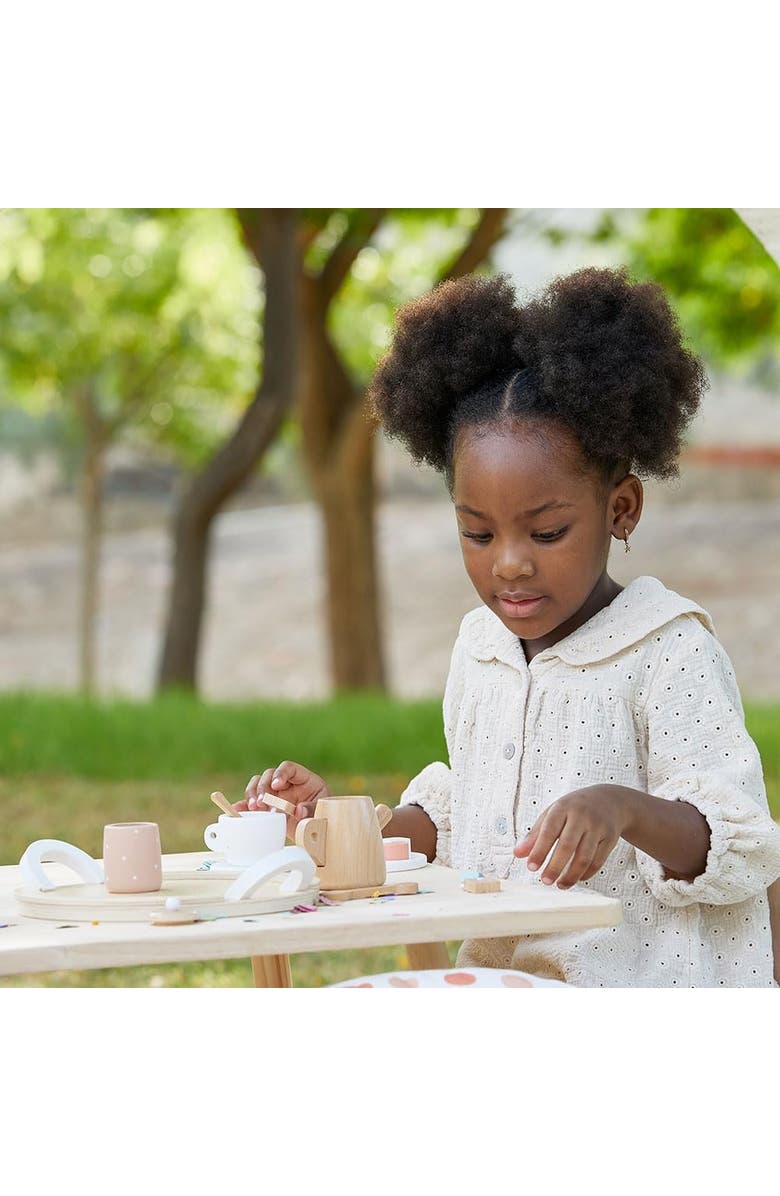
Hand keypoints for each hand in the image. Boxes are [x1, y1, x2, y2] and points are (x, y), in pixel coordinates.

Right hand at [233, 761, 330, 841]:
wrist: (318, 829)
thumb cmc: (323, 815)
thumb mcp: (323, 810)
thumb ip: (313, 809)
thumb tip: (299, 811)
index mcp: (303, 779)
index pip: (289, 767)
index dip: (281, 774)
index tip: (276, 785)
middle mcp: (286, 784)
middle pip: (269, 775)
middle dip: (263, 788)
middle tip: (262, 802)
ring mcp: (275, 795)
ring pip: (257, 785)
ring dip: (252, 795)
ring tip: (253, 807)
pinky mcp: (266, 808)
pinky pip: (251, 803)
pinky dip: (243, 806)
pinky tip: (236, 811)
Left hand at [513, 785, 635, 889]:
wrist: (609, 800)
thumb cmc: (574, 809)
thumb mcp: (553, 813)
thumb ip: (535, 834)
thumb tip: (518, 854)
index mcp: (563, 808)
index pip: (549, 831)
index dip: (539, 850)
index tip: (531, 867)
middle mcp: (581, 816)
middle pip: (567, 845)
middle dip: (555, 866)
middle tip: (545, 881)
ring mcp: (598, 827)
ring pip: (584, 856)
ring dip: (571, 875)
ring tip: (560, 885)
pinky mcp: (610, 838)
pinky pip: (598, 861)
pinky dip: (586, 873)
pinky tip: (577, 878)